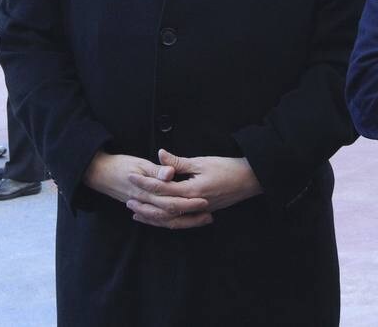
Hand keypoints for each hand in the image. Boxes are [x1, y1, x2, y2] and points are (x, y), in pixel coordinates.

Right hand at [84, 151, 210, 228]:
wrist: (97, 173)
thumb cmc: (119, 164)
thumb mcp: (139, 163)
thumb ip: (156, 170)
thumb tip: (171, 174)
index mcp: (147, 191)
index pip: (172, 199)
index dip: (189, 202)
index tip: (205, 201)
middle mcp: (146, 203)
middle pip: (171, 214)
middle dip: (190, 216)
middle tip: (209, 216)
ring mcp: (142, 207)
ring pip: (165, 220)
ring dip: (183, 222)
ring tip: (200, 221)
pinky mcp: (140, 208)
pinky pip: (156, 220)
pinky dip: (169, 222)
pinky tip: (179, 222)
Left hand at [124, 150, 262, 228]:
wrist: (249, 180)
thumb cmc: (228, 168)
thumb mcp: (202, 161)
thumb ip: (179, 162)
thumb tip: (159, 155)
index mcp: (192, 190)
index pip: (163, 188)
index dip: (145, 182)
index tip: (132, 176)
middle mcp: (194, 205)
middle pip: (163, 208)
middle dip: (144, 203)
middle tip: (127, 198)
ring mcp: (198, 212)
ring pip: (171, 220)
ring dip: (152, 217)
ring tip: (136, 213)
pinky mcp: (202, 214)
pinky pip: (181, 222)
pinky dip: (167, 221)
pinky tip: (158, 219)